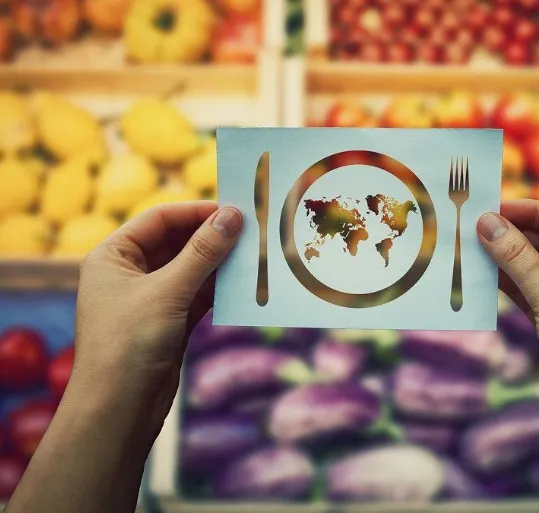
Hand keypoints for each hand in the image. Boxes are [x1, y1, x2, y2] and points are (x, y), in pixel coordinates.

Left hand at [71, 201, 242, 432]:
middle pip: (177, 242)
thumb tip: (232, 216)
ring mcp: (150, 299)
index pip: (159, 220)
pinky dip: (220, 289)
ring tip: (255, 255)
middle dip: (212, 238)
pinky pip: (199, 295)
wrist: (118, 410)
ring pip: (192, 270)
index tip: (234, 210)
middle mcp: (129, 273)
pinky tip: (245, 284)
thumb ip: (202, 252)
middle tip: (252, 231)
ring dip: (220, 264)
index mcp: (113, 256)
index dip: (196, 212)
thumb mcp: (167, 291)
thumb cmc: (128, 344)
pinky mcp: (169, 323)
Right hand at [478, 200, 538, 453]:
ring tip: (472, 250)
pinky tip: (483, 279)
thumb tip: (486, 222)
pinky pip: (533, 296)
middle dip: (516, 235)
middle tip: (476, 227)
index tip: (495, 207)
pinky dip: (510, 287)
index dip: (533, 210)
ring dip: (509, 261)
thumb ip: (517, 257)